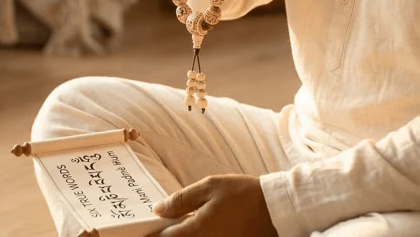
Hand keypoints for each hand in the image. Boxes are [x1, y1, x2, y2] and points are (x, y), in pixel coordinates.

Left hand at [152, 175, 276, 236]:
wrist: (276, 209)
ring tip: (179, 227)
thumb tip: (158, 209)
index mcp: (196, 230)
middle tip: (159, 229)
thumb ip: (181, 199)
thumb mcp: (210, 187)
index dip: (151, 235)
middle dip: (166, 236)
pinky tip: (197, 229)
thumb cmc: (243, 194)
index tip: (143, 230)